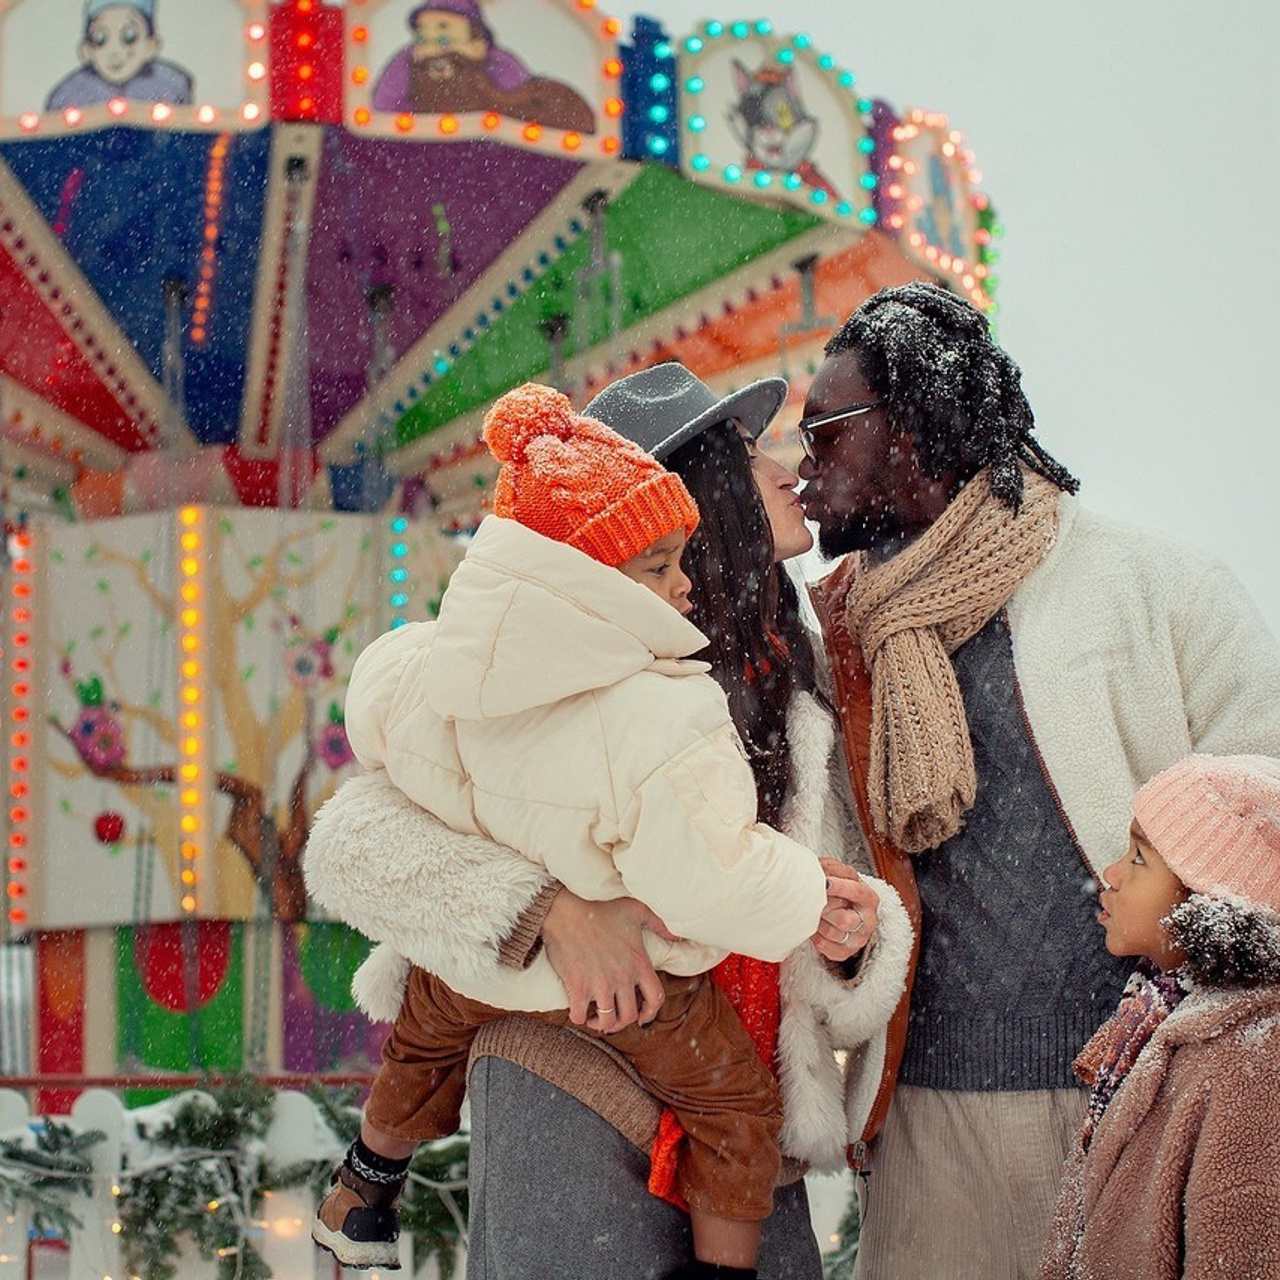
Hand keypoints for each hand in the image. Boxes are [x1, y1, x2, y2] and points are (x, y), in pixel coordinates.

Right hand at [540, 889, 677, 1031]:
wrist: (567, 912)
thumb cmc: (601, 909)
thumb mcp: (636, 910)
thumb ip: (659, 924)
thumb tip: (679, 937)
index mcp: (639, 963)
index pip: (656, 999)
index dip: (650, 1013)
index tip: (641, 1016)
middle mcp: (623, 978)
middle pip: (629, 1016)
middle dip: (622, 1021)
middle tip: (614, 1016)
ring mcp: (600, 984)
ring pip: (608, 1021)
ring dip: (602, 1024)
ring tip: (596, 1017)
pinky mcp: (578, 987)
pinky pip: (580, 1017)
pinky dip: (580, 1018)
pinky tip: (579, 1010)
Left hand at [811, 857, 878, 963]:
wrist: (840, 909)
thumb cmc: (838, 890)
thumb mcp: (837, 874)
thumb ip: (831, 869)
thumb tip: (819, 872)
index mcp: (869, 898)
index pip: (857, 893)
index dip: (839, 887)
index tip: (823, 882)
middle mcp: (868, 921)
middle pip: (845, 919)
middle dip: (825, 909)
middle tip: (813, 900)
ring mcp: (858, 939)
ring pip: (833, 933)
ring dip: (818, 921)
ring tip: (812, 911)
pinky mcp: (845, 952)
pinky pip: (826, 947)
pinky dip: (815, 936)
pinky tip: (813, 926)